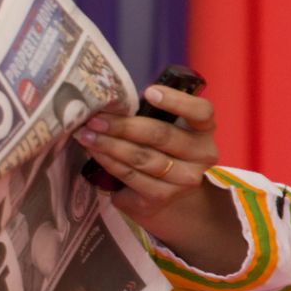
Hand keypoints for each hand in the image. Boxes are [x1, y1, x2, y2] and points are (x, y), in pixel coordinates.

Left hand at [75, 84, 245, 273]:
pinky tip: (94, 152)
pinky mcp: (161, 197)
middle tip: (94, 118)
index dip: (176, 101)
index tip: (149, 92)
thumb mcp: (167, 128)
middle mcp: (201, 155)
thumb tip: (110, 101)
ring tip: (86, 134)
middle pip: (161, 135)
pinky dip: (108, 161)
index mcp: (204, 130)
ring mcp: (183, 180)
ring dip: (109, 144)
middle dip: (123, 125)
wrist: (170, 195)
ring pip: (141, 157)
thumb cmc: (162, 149)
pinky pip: (129, 175)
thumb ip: (152, 114)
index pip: (201, 111)